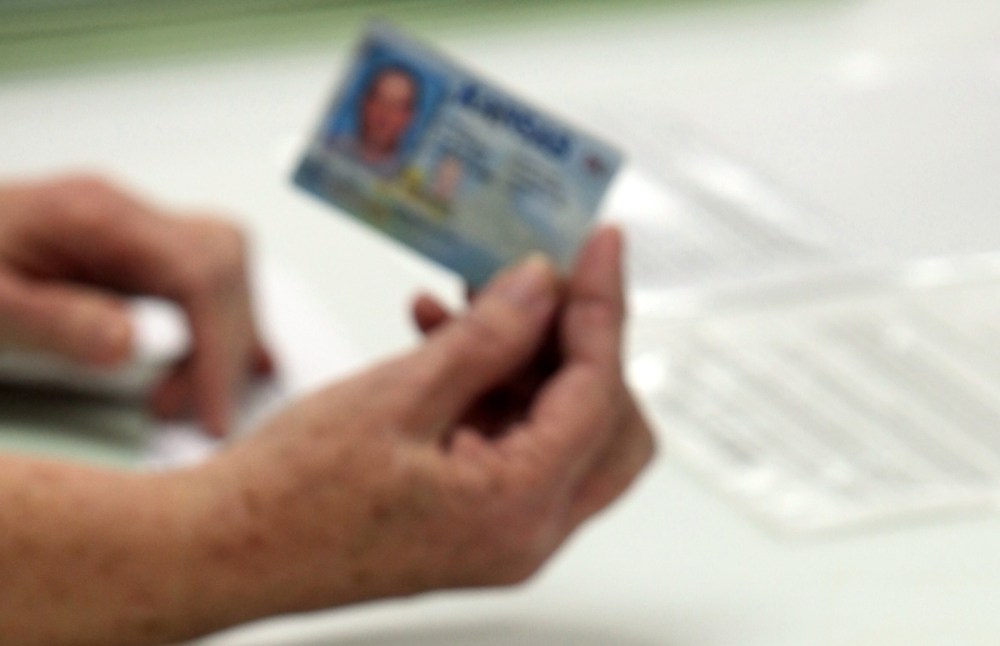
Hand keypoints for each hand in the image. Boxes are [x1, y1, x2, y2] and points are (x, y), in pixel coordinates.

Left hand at [0, 175, 272, 434]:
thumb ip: (52, 321)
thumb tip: (132, 341)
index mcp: (91, 213)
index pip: (195, 271)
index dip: (218, 345)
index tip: (210, 410)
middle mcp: (122, 212)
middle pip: (222, 265)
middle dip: (227, 344)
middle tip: (199, 409)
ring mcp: (130, 228)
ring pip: (223, 268)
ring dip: (226, 334)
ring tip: (193, 393)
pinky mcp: (131, 253)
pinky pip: (202, 276)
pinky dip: (220, 319)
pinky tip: (221, 358)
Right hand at [206, 227, 654, 611]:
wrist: (223, 550)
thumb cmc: (286, 499)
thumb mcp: (395, 397)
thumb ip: (485, 338)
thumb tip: (541, 287)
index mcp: (516, 511)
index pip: (600, 392)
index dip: (604, 307)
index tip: (601, 245)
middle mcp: (524, 533)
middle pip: (607, 423)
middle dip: (582, 342)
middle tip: (545, 282)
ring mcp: (500, 529)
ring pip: (561, 427)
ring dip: (529, 357)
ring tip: (479, 301)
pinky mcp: (472, 515)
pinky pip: (511, 438)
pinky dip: (492, 384)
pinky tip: (445, 339)